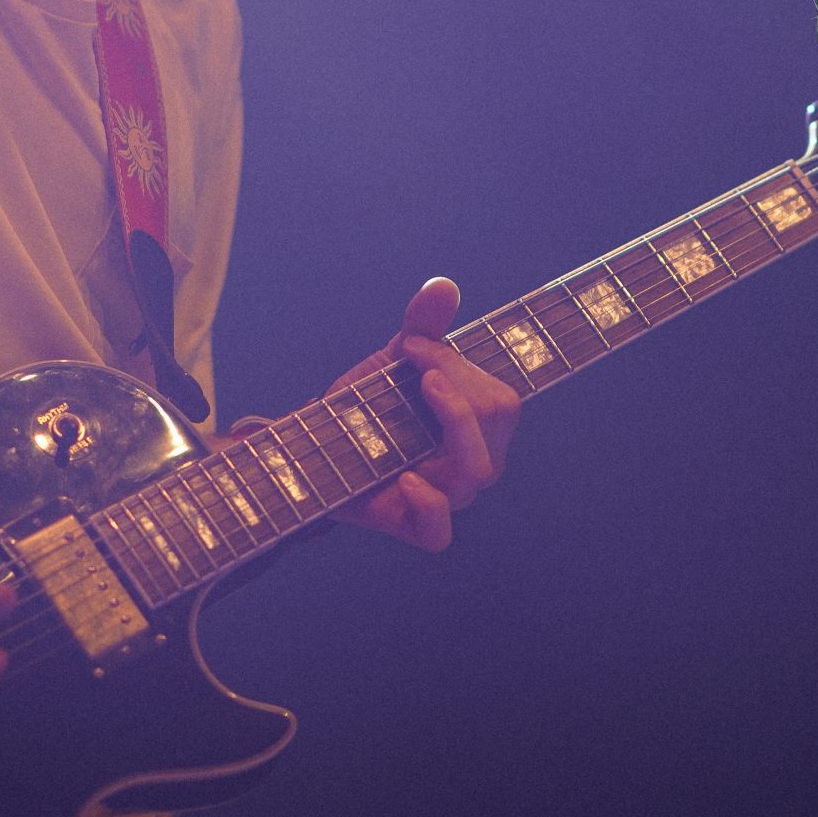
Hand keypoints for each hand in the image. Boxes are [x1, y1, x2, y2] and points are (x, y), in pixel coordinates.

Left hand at [336, 277, 519, 550]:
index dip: (461, 367)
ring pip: (478, 469)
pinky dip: (428, 502)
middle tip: (412, 366)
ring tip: (422, 391)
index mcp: (479, 427)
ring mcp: (447, 496)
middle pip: (497, 419)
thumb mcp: (394, 358)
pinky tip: (404, 476)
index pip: (501, 398)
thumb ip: (423, 324)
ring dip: (454, 422)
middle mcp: (473, 462)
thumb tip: (444, 285)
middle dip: (457, 379)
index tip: (411, 346)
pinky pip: (439, 532)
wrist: (316, 449)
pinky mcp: (413, 526)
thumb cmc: (368, 405)